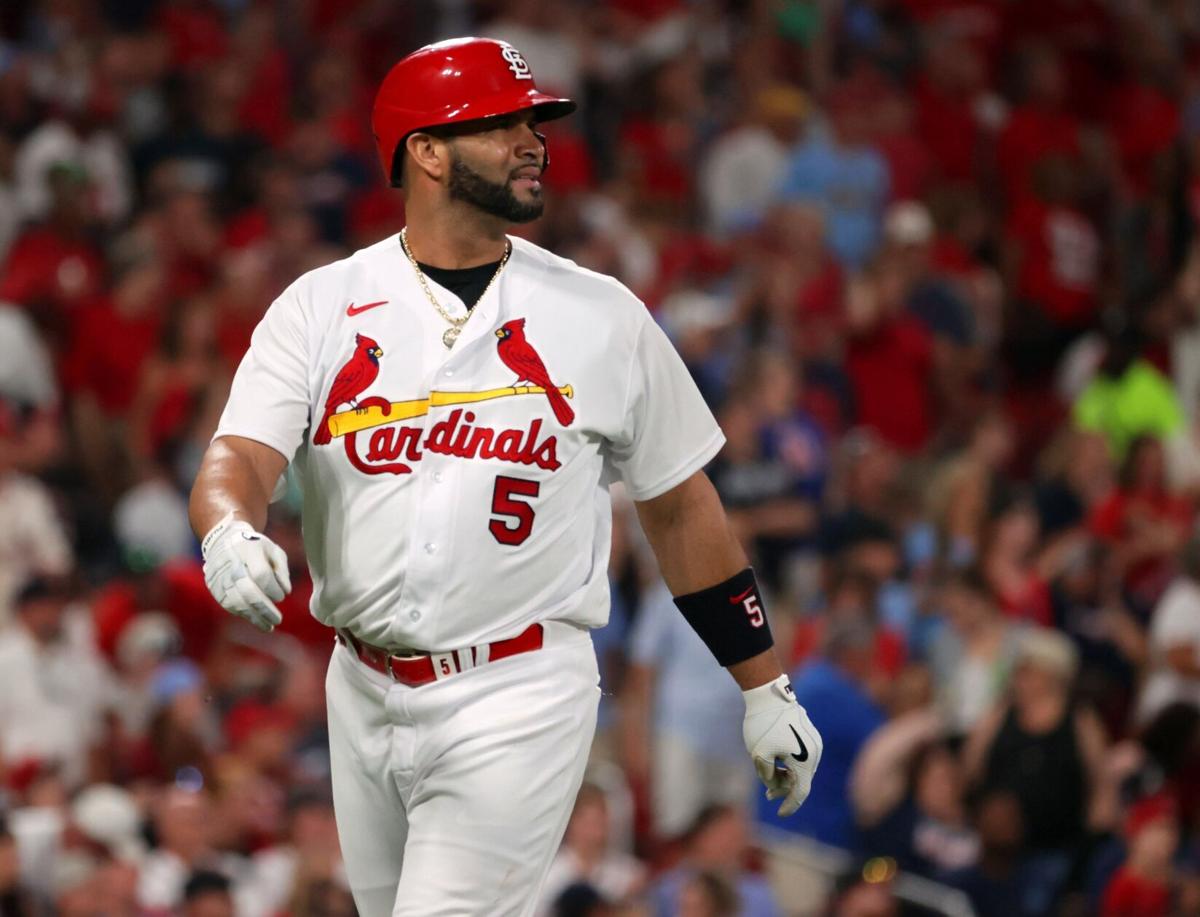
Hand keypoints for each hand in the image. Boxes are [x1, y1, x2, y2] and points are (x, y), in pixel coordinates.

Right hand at [201, 512, 290, 630]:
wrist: (223, 540)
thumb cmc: (255, 547)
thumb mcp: (273, 550)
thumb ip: (282, 569)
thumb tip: (286, 591)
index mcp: (248, 550)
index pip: (262, 575)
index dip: (273, 589)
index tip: (282, 596)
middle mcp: (231, 563)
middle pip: (248, 592)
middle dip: (265, 609)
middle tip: (278, 619)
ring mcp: (220, 576)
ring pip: (237, 602)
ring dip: (254, 617)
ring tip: (268, 626)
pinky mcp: (214, 587)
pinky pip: (229, 605)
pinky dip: (243, 614)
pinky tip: (255, 619)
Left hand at [743, 675, 821, 816]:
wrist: (769, 695)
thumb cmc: (763, 726)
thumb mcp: (759, 756)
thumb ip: (768, 776)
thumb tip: (774, 783)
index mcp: (804, 761)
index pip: (800, 792)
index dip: (790, 805)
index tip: (780, 814)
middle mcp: (815, 753)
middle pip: (801, 781)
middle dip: (784, 789)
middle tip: (767, 794)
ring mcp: (814, 743)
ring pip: (802, 768)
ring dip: (787, 776)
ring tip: (769, 775)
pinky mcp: (810, 734)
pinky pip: (802, 756)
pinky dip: (791, 764)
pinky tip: (777, 761)